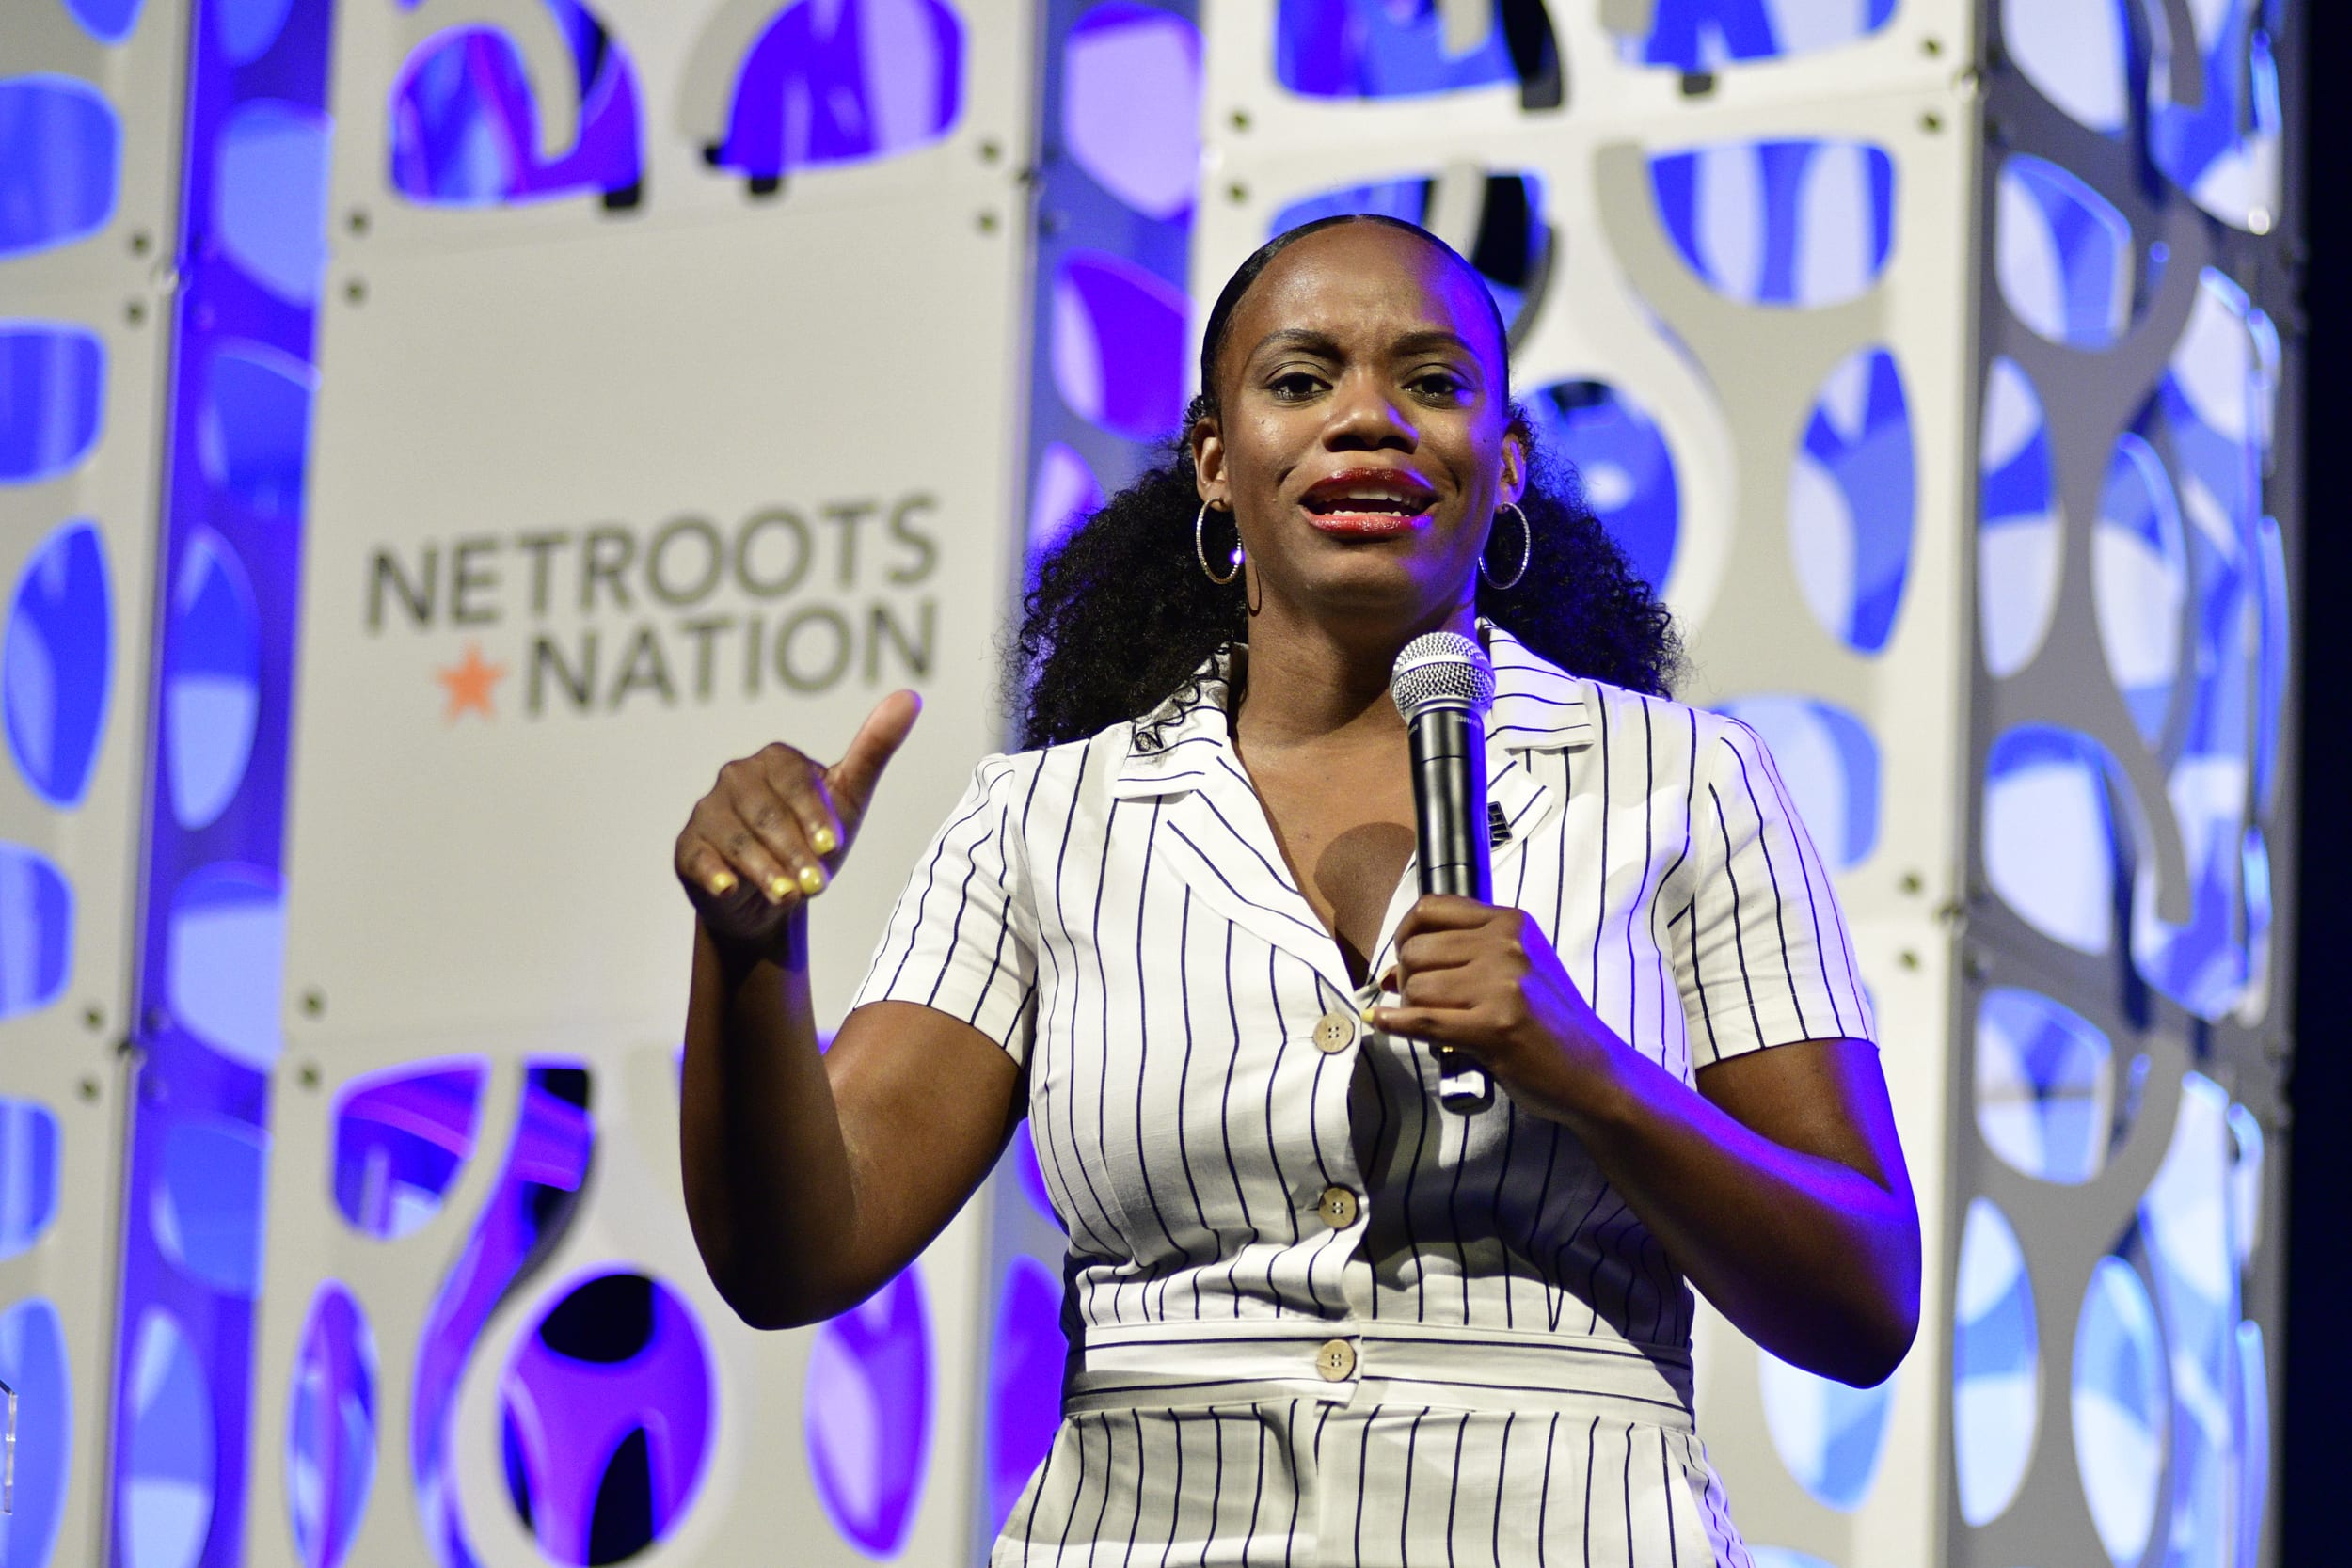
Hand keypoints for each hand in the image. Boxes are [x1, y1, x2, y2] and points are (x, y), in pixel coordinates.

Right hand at [674, 690, 921, 957]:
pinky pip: (699, 857)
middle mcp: (735, 778)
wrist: (776, 896)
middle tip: (818, 884)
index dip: (814, 814)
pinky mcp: (688, 848)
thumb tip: (910, 697)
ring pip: (736, 839)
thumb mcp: (848, 798)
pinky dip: (714, 873)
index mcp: (775, 760)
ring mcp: (708, 812)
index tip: (833, 845)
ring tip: (789, 896)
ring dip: (764, 869)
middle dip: (793, 850)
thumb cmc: (813, 840)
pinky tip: (729, 888)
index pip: (794, 780)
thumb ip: (874, 750)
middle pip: (766, 813)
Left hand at [1369, 894, 1622, 1122]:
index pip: (1430, 909)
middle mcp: (1507, 945)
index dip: (1405, 935)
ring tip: (1436, 1024)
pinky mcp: (1495, 1027)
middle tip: (1421, 1003)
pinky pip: (1423, 1021)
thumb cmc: (1548, 1023)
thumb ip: (1461, 957)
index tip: (1405, 958)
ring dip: (1411, 1010)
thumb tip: (1387, 971)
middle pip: (1415, 951)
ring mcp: (1503, 985)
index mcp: (1511, 922)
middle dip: (1406, 979)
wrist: (1592, 1072)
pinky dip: (1396, 1024)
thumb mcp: (1516, 968)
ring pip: (1415, 988)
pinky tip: (1382, 1023)